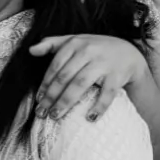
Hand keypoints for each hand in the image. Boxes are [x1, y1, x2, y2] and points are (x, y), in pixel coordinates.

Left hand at [29, 34, 147, 121]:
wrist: (129, 53)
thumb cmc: (95, 49)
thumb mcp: (74, 41)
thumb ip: (51, 44)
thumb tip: (31, 50)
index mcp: (75, 44)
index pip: (55, 66)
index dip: (45, 84)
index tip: (38, 99)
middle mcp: (88, 51)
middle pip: (65, 77)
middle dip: (51, 96)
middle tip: (42, 112)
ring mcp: (103, 63)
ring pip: (80, 84)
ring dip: (66, 101)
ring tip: (56, 115)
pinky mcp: (117, 76)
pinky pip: (106, 93)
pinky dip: (98, 106)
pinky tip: (89, 118)